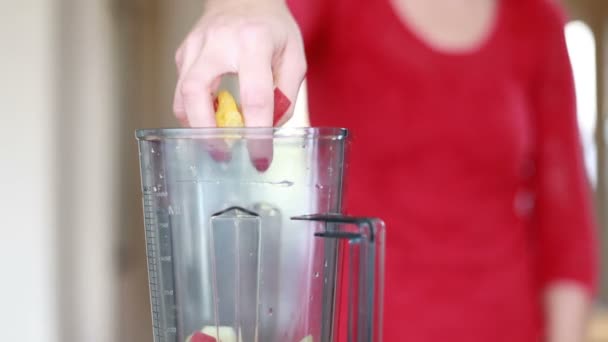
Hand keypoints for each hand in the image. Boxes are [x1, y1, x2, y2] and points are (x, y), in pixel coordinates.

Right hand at [173, 0, 306, 168]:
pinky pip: (181, 89)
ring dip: (196, 125)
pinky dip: (193, 111)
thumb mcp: (294, 57)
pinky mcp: (183, 53)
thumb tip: (270, 128)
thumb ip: (286, 94)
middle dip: (207, 132)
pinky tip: (209, 118)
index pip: (254, 96)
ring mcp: (195, 46)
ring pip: (181, 94)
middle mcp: (218, 42)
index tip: (260, 158)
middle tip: (222, 155)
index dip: (257, 133)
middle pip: (196, 93)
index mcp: (253, 41)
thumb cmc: (272, 27)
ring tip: (216, 141)